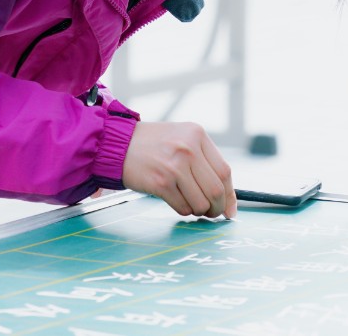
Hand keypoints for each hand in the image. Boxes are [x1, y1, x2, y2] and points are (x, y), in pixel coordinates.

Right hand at [122, 121, 236, 218]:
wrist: (117, 144)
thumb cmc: (151, 144)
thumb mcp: (181, 138)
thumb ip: (203, 159)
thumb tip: (226, 195)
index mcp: (197, 135)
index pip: (224, 171)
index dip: (230, 194)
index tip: (230, 208)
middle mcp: (189, 148)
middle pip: (216, 189)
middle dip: (217, 207)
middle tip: (213, 213)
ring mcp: (175, 166)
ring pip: (201, 202)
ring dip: (199, 211)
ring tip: (192, 207)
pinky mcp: (161, 182)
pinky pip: (183, 207)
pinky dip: (184, 210)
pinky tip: (177, 202)